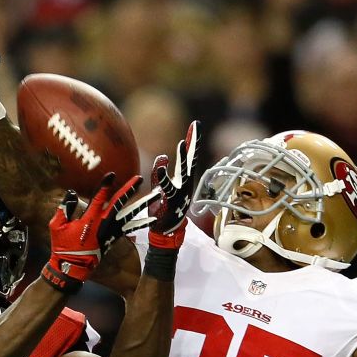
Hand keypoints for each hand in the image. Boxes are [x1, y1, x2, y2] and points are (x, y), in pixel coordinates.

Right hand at [42, 173, 158, 292]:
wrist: (73, 267)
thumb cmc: (63, 245)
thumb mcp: (56, 225)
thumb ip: (64, 207)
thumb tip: (72, 193)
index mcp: (90, 218)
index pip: (99, 198)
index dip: (105, 185)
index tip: (112, 175)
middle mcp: (104, 223)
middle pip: (120, 202)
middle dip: (129, 189)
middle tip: (140, 178)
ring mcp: (111, 230)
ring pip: (131, 214)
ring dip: (143, 204)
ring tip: (157, 196)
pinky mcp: (115, 236)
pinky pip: (131, 228)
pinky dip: (142, 223)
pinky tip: (153, 219)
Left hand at [149, 121, 201, 247]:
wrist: (165, 231)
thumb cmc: (163, 208)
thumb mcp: (161, 187)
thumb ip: (161, 171)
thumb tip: (162, 157)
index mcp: (183, 179)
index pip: (190, 156)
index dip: (192, 140)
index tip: (196, 124)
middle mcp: (185, 184)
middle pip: (192, 160)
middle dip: (194, 143)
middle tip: (197, 126)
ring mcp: (180, 192)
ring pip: (183, 172)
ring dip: (183, 157)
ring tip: (182, 143)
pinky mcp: (172, 201)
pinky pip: (167, 187)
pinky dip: (162, 176)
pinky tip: (160, 165)